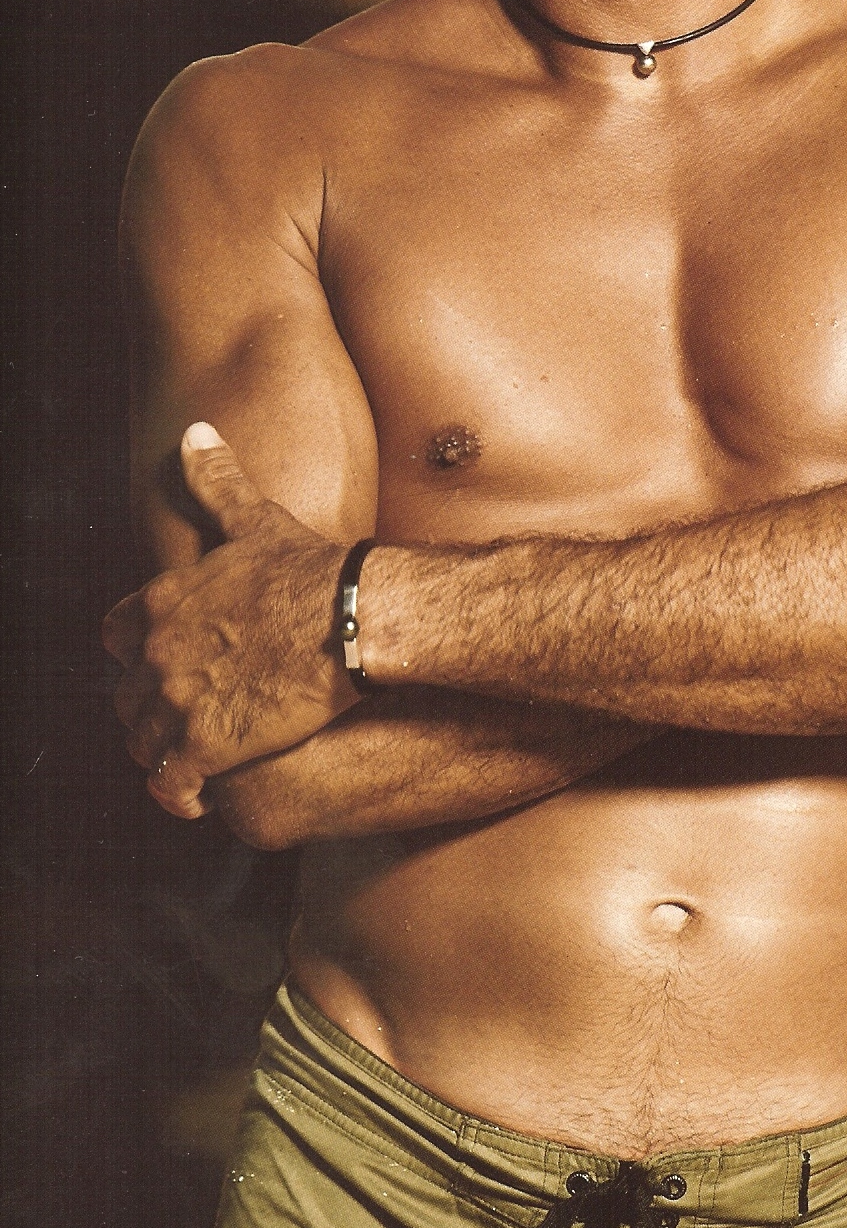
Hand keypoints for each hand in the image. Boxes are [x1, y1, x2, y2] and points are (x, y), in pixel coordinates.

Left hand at [103, 424, 359, 818]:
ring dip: (161, 755)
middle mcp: (156, 652)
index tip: (163, 665)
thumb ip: (215, 479)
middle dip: (149, 712)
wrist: (352, 617)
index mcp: (160, 602)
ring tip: (191, 761)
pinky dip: (176, 795)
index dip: (134, 656)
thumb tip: (196, 430)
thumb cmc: (310, 568)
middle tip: (185, 720)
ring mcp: (176, 702)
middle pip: (125, 699)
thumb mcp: (254, 519)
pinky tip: (196, 797)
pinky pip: (168, 785)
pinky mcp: (205, 746)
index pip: (113, 639)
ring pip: (142, 745)